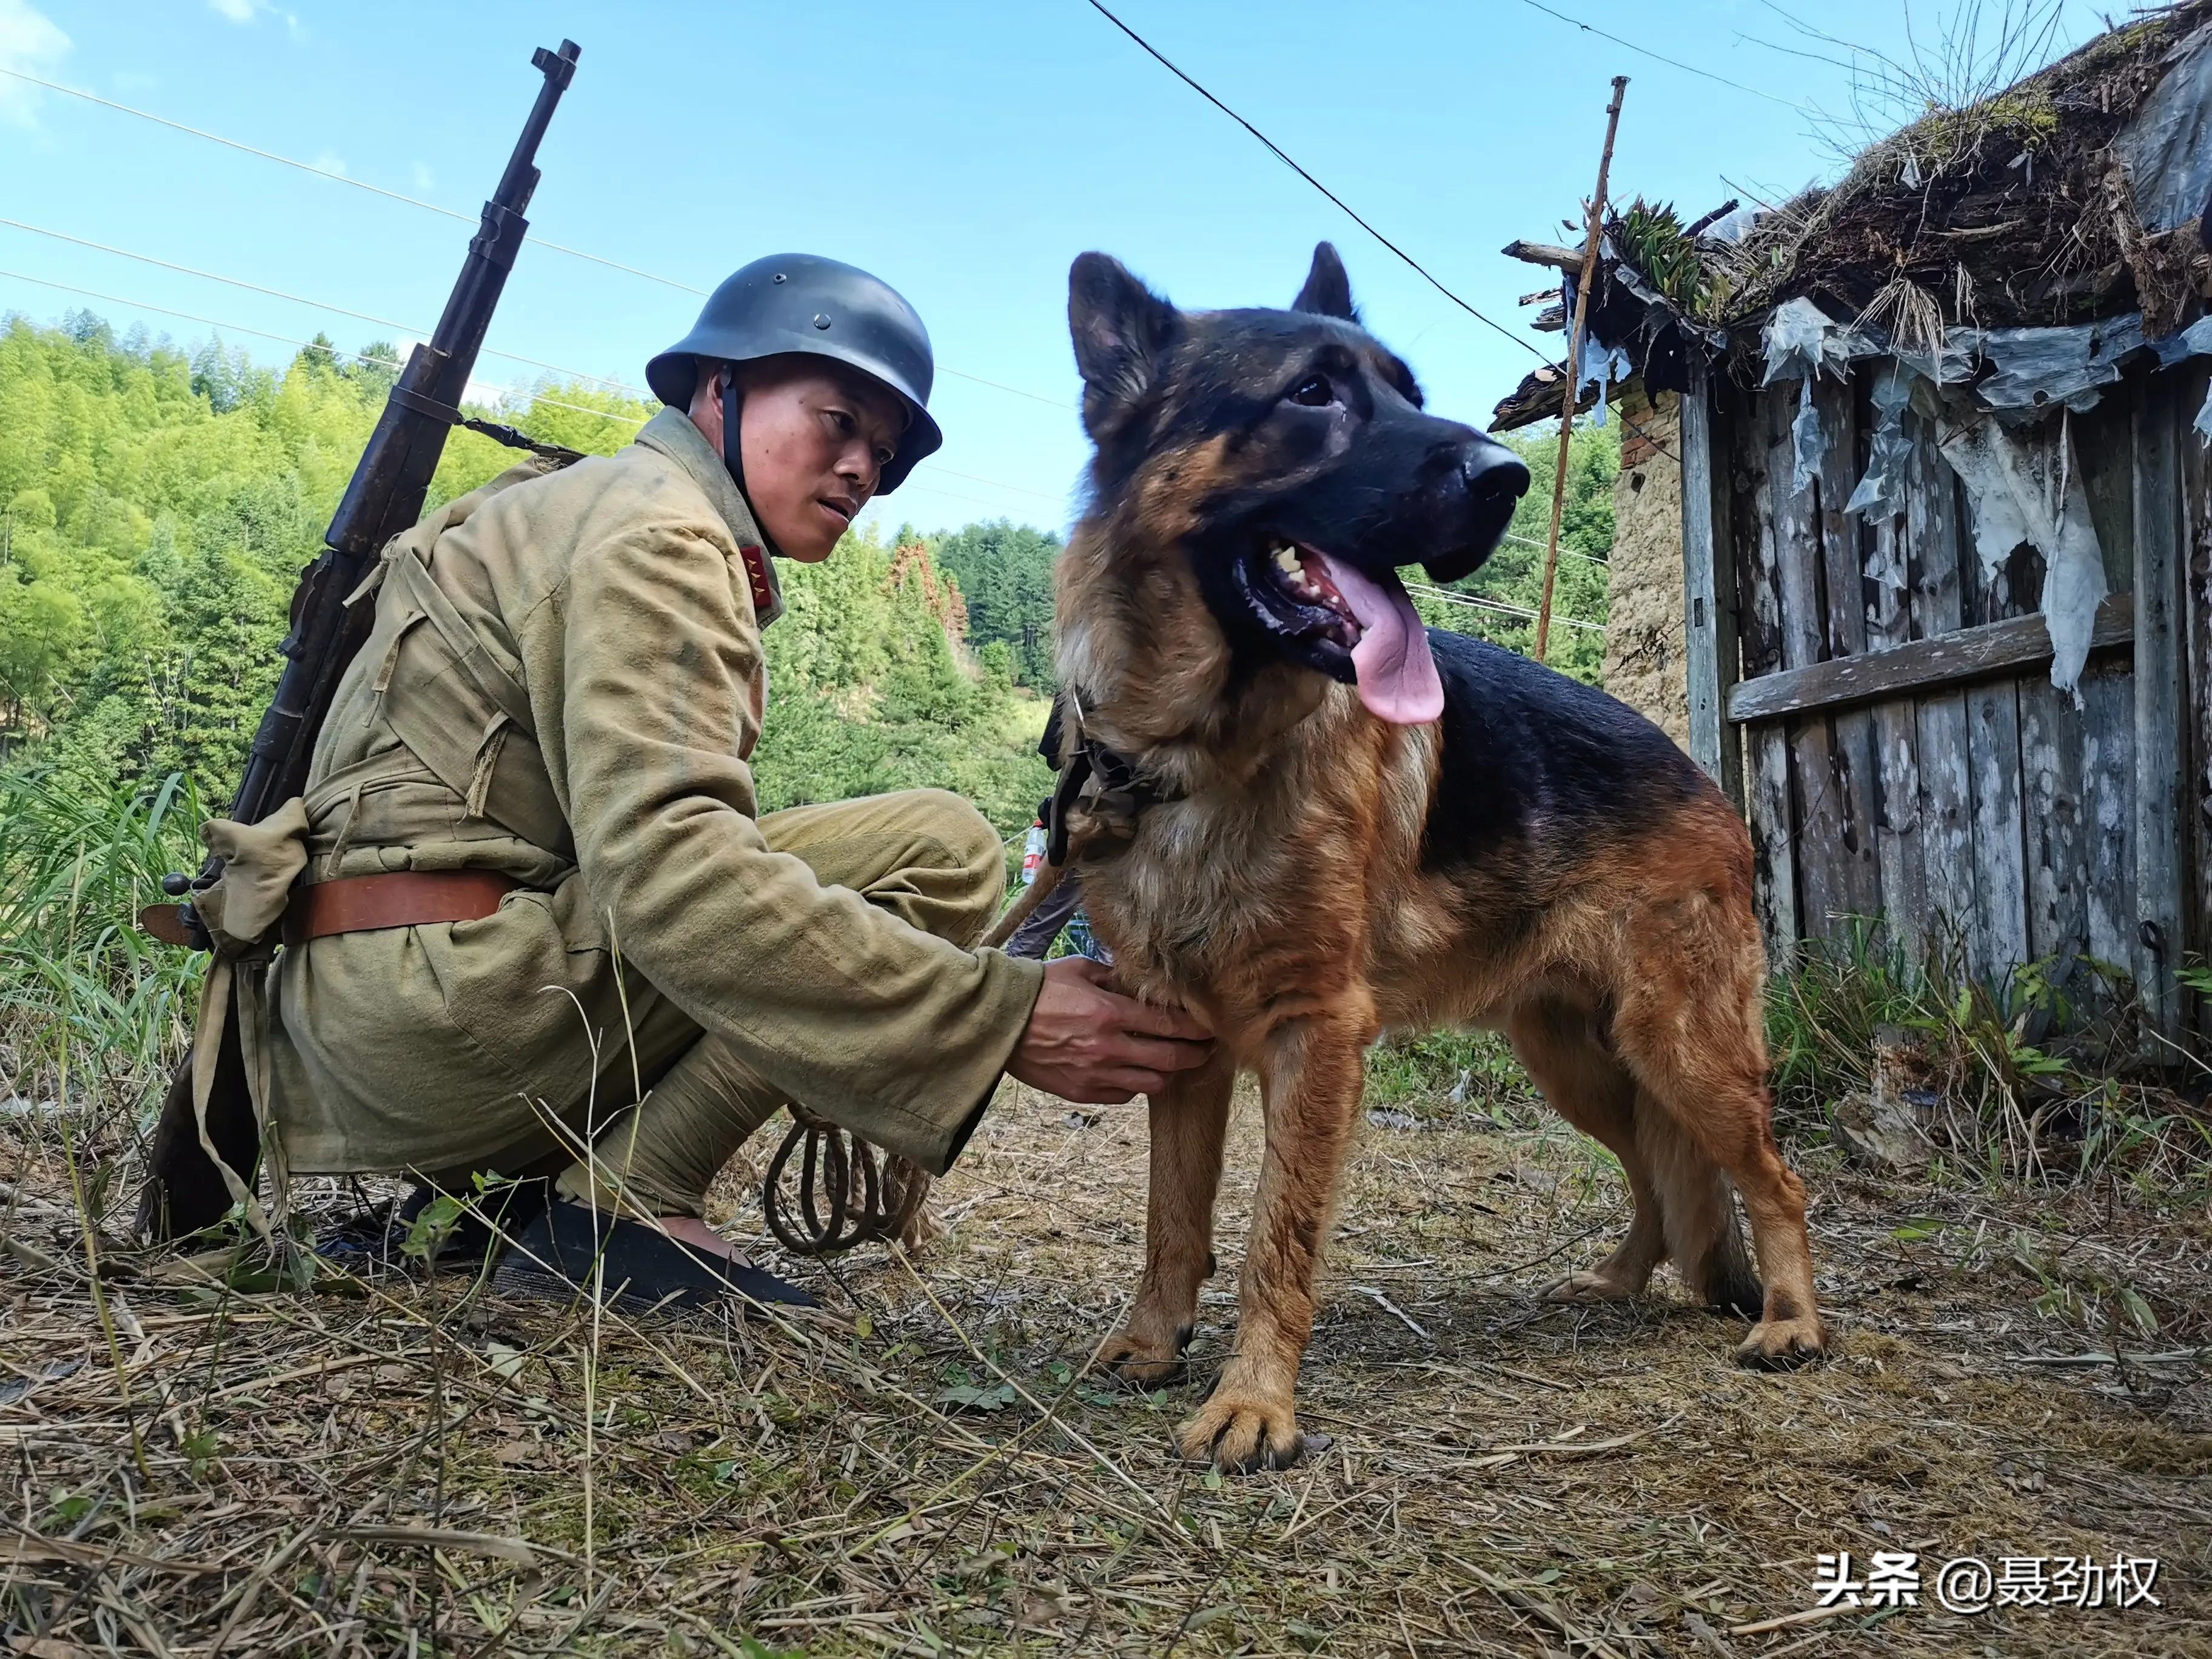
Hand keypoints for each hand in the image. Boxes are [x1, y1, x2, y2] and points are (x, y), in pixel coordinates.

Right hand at [1008, 958, 1214, 1103]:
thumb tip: (1142, 984)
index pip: (1170, 1025)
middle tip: (1206, 1050)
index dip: (1196, 1028)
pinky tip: (1135, 1072)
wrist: (997, 1022)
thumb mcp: (1079, 970)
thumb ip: (1115, 977)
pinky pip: (1123, 1096)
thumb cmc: (1038, 990)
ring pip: (1152, 1084)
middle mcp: (1108, 1048)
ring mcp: (1095, 1075)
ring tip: (1172, 1063)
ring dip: (1168, 1074)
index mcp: (1110, 1013)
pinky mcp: (1081, 1093)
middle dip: (1195, 1055)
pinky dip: (1135, 1085)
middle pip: (1170, 1060)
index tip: (1210, 1027)